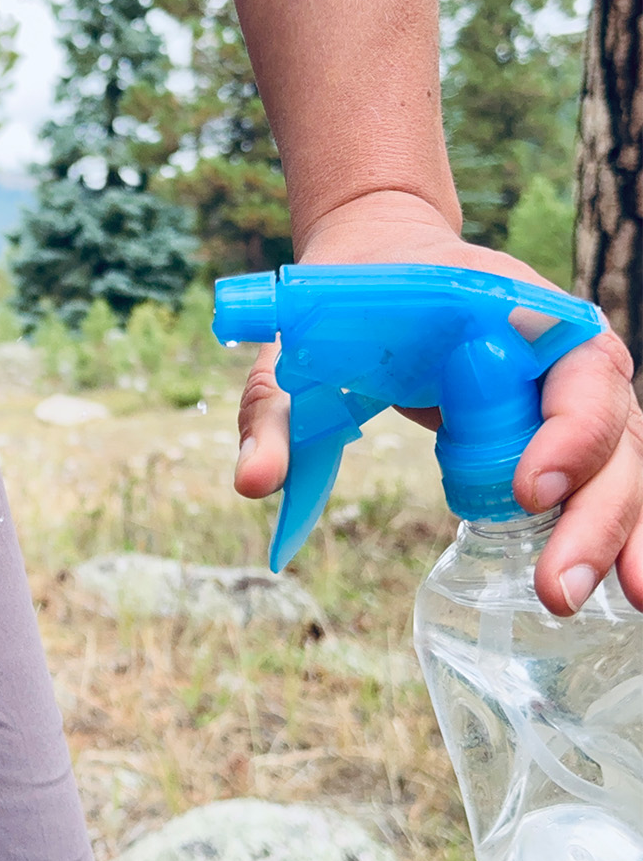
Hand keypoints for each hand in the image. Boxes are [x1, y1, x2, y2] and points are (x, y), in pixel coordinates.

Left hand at [234, 190, 642, 615]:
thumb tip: (254, 483)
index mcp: (515, 310)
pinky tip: (625, 587)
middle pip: (613, 430)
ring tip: (623, 601)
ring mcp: (572, 387)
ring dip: (623, 533)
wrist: (379, 259)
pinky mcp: (562, 423)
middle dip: (595, 513)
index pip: (574, 372)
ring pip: (624, 460)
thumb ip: (275, 410)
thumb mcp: (298, 349)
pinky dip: (619, 528)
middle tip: (556, 587)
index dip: (567, 434)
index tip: (526, 490)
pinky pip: (603, 474)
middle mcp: (563, 347)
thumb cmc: (346, 302)